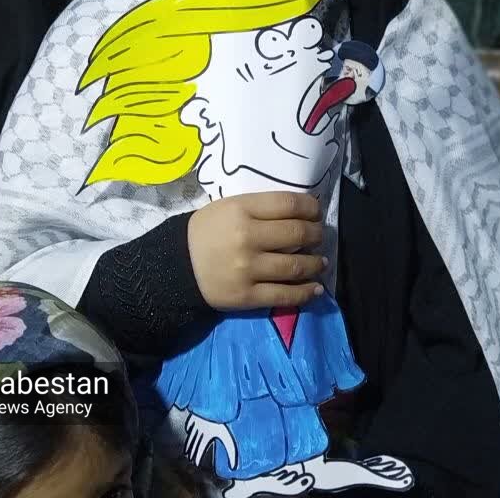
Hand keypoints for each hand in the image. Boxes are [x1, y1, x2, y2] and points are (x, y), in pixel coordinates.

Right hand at [185, 412, 236, 468]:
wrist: (215, 405)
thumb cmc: (222, 421)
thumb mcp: (228, 438)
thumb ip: (231, 452)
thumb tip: (234, 466)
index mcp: (206, 437)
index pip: (200, 450)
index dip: (197, 458)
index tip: (196, 463)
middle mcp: (199, 431)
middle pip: (194, 444)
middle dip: (192, 452)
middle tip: (190, 458)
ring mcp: (196, 422)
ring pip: (191, 435)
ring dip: (189, 443)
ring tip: (187, 449)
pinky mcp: (195, 415)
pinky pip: (189, 423)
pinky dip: (188, 428)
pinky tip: (188, 430)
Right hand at [188, 191, 325, 310]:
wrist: (177, 266)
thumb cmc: (207, 231)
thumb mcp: (229, 207)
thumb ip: (261, 208)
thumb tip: (300, 213)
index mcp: (241, 209)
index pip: (288, 203)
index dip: (310, 207)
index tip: (317, 212)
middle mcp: (247, 237)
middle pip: (297, 233)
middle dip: (316, 234)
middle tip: (320, 236)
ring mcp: (248, 269)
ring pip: (295, 265)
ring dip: (316, 263)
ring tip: (321, 262)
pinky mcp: (247, 296)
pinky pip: (284, 295)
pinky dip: (306, 292)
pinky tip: (316, 288)